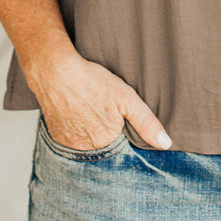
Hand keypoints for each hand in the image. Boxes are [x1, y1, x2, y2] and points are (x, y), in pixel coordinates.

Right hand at [28, 51, 172, 150]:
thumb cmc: (92, 81)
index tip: (115, 114)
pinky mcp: (55, 136)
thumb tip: (165, 143)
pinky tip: (76, 111)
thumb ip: (146, 122)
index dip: (121, 128)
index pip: (120, 144)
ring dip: (89, 130)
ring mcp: (69, 143)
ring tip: (88, 107)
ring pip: (86, 142)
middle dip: (105, 130)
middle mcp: (86, 149)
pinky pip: (70, 138)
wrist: (55, 71)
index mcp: (107, 141)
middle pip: (103, 144)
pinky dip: (74, 128)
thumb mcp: (127, 97)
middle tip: (100, 106)